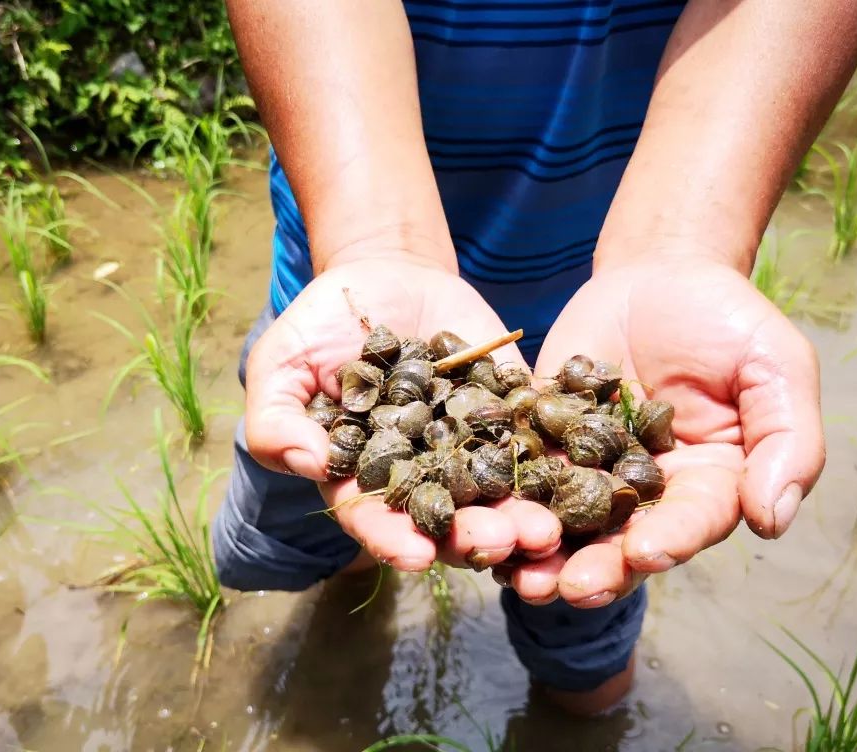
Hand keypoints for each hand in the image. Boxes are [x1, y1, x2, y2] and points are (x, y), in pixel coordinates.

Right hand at [243, 256, 562, 572]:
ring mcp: (471, 445)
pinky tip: (579, 474)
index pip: (377, 521)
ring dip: (525, 515)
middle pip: (450, 519)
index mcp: (364, 478)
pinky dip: (557, 458)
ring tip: (548, 528)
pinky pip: (537, 438)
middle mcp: (423, 473)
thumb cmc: (320, 324)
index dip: (395, 540)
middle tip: (504, 543)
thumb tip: (308, 463)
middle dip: (477, 537)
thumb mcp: (281, 363)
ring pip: (500, 493)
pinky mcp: (511, 412)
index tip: (417, 557)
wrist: (384, 273)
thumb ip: (278, 419)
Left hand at [505, 256, 823, 606]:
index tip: (645, 553)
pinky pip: (520, 471)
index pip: (691, 522)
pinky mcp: (545, 438)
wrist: (661, 272)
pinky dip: (500, 497)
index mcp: (708, 484)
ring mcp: (590, 468)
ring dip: (540, 550)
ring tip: (515, 574)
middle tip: (566, 588)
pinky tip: (478, 516)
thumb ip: (786, 442)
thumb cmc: (731, 320)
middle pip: (621, 541)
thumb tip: (772, 521)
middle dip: (595, 567)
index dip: (670, 540)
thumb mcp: (778, 368)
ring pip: (565, 520)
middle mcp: (646, 491)